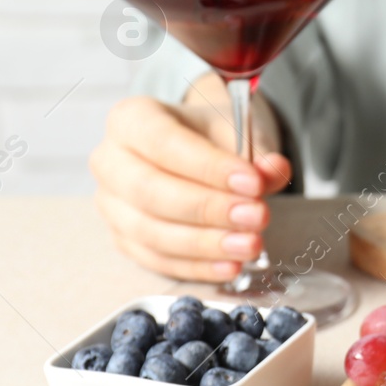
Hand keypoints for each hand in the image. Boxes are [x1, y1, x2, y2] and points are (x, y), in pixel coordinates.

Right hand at [90, 74, 291, 281]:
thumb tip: (275, 170)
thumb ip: (257, 152)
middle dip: (208, 209)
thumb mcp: (239, 131)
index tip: (253, 183)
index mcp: (131, 119)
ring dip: (205, 243)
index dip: (208, 167)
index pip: (163, 143)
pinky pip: (156, 260)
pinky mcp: (123, 239)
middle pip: (150, 192)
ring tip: (250, 245)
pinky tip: (230, 265)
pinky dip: (196, 266)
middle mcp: (111, 161)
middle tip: (256, 217)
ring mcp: (111, 204)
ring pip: (150, 232)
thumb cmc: (211, 137)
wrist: (199, 150)